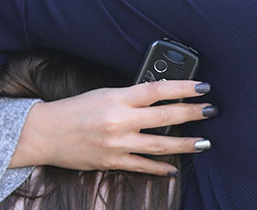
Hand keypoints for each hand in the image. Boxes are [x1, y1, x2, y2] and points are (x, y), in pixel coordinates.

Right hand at [10, 80, 214, 175]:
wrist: (44, 133)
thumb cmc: (75, 109)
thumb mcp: (105, 94)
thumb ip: (131, 96)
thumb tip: (161, 96)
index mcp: (118, 98)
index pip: (158, 89)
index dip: (184, 88)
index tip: (203, 87)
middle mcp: (119, 120)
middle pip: (164, 117)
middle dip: (192, 114)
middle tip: (212, 111)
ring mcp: (117, 143)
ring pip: (159, 145)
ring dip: (185, 144)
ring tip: (204, 142)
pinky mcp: (112, 161)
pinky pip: (142, 166)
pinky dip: (160, 168)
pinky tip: (175, 167)